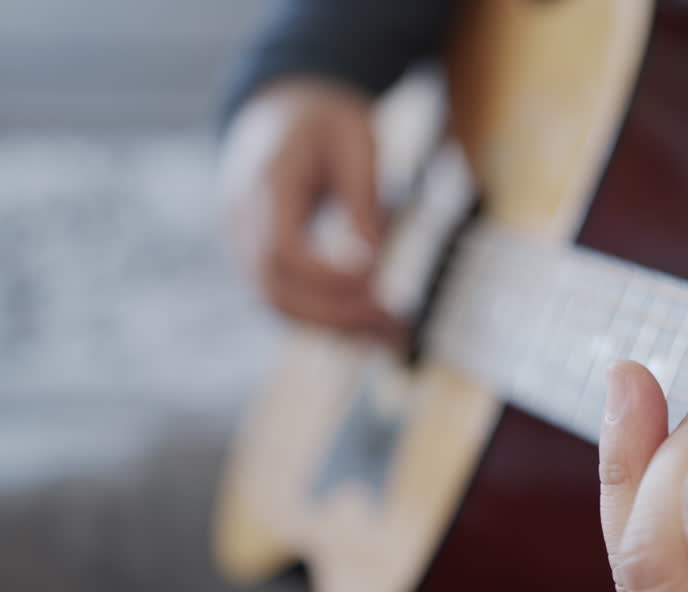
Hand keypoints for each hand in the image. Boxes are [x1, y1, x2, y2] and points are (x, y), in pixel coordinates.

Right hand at [219, 78, 399, 340]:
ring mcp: (242, 241)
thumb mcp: (357, 143)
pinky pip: (283, 298)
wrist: (286, 109)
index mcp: (265, 180)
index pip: (281, 248)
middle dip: (334, 313)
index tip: (374, 281)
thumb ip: (363, 199)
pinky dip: (323, 316)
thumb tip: (373, 260)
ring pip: (275, 303)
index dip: (326, 276)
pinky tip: (367, 324)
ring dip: (331, 325)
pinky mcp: (257, 257)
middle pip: (273, 288)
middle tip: (393, 320)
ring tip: (389, 333)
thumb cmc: (326, 121)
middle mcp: (241, 218)